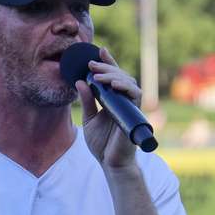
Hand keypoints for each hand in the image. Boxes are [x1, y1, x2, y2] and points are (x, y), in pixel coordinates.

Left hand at [77, 47, 142, 169]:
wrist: (111, 163)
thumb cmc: (102, 144)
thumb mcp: (89, 119)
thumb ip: (87, 101)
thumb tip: (80, 82)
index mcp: (113, 100)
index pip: (112, 77)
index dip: (107, 63)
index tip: (98, 51)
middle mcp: (123, 100)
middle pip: (120, 76)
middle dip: (106, 68)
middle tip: (91, 64)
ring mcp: (130, 106)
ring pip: (128, 82)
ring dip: (113, 75)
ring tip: (98, 75)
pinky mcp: (134, 113)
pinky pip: (134, 95)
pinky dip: (125, 87)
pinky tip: (113, 84)